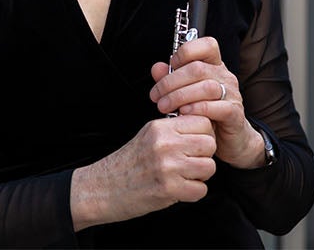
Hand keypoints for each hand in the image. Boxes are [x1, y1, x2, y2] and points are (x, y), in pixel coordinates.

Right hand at [71, 115, 217, 229]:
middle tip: (188, 163)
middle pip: (210, 143)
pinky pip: (201, 190)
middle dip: (204, 155)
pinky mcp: (169, 188)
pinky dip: (192, 193)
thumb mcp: (148, 136)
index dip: (203, 134)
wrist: (103, 187)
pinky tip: (176, 190)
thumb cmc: (128, 164)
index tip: (192, 144)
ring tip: (181, 177)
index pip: (202, 121)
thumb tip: (205, 125)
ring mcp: (167, 166)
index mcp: (159, 128)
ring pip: (209, 167)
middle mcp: (164, 144)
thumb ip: (174, 130)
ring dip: (200, 176)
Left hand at [148, 36, 265, 168]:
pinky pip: (217, 107)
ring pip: (206, 87)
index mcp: (213, 66)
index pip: (207, 45)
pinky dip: (197, 109)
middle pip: (198, 68)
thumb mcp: (183, 93)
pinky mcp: (235, 113)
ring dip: (180, 97)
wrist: (227, 139)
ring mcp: (232, 94)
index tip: (171, 65)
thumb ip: (170, 78)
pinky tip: (184, 113)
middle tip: (156, 97)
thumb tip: (157, 67)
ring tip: (165, 107)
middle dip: (171, 82)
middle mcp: (225, 77)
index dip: (186, 51)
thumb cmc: (203, 112)